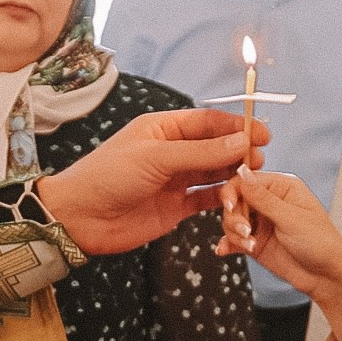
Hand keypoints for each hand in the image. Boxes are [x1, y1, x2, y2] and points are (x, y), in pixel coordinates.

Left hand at [35, 108, 266, 255]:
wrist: (79, 218)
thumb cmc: (108, 176)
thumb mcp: (156, 158)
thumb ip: (201, 152)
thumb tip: (240, 141)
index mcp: (162, 128)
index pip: (207, 122)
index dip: (235, 126)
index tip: (261, 132)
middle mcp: (171, 152)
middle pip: (214, 147)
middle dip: (238, 151)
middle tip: (259, 159)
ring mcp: (174, 180)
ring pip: (213, 174)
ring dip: (233, 176)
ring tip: (253, 179)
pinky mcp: (175, 207)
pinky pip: (205, 200)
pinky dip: (222, 200)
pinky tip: (236, 200)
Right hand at [218, 168, 341, 338]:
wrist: (326, 277)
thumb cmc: (321, 243)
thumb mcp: (290, 218)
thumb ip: (262, 197)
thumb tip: (243, 171)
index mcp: (281, 188)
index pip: (246, 180)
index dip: (233, 192)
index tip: (230, 206)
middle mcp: (269, 202)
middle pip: (234, 201)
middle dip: (235, 217)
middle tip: (246, 231)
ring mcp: (261, 223)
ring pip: (231, 220)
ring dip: (235, 233)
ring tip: (250, 245)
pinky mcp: (256, 241)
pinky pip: (233, 238)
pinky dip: (228, 244)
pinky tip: (226, 250)